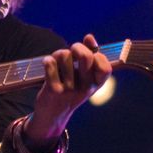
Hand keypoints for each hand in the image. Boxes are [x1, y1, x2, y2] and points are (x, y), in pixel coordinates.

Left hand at [26, 34, 111, 149]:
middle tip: (73, 51)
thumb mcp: (85, 77)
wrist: (53, 115)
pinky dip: (47, 61)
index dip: (98, 55)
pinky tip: (48, 65)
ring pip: (64, 55)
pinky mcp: (53, 90)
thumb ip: (90, 56)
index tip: (91, 54)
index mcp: (96, 84)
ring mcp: (69, 90)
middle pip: (86, 56)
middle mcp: (85, 88)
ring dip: (59, 54)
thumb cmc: (71, 89)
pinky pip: (50, 64)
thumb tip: (90, 37)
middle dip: (78, 47)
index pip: (105, 67)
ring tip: (57, 62)